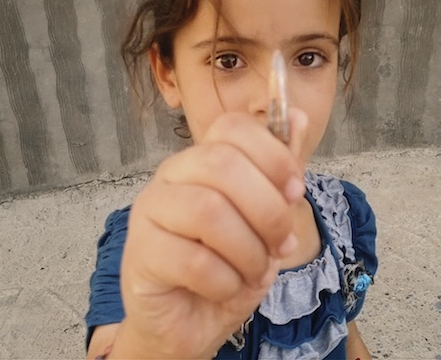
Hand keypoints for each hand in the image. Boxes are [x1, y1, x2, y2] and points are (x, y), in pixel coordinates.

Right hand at [112, 109, 308, 358]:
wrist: (190, 323)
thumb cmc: (226, 267)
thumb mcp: (265, 220)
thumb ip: (281, 173)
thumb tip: (299, 118)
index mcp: (201, 160)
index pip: (231, 127)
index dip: (272, 154)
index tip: (295, 191)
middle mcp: (171, 177)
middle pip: (221, 164)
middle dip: (267, 209)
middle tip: (282, 244)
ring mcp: (150, 213)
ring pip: (207, 210)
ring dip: (248, 250)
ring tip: (255, 273)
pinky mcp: (141, 254)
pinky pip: (193, 260)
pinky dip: (225, 281)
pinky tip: (226, 289)